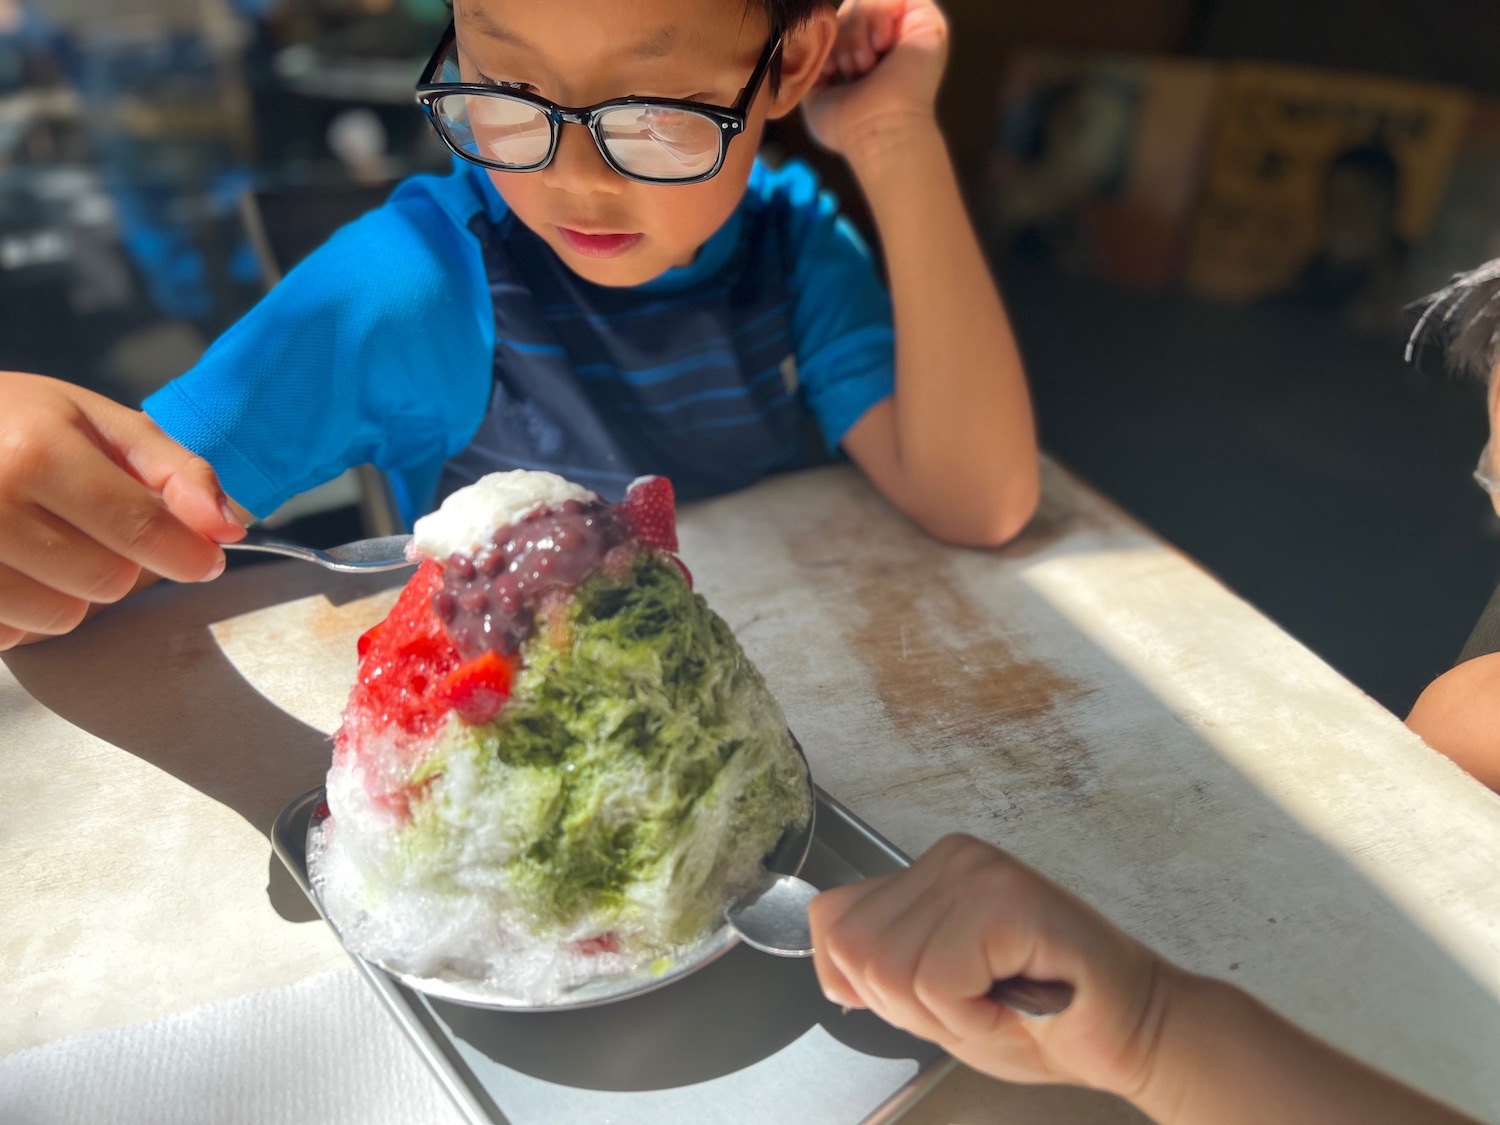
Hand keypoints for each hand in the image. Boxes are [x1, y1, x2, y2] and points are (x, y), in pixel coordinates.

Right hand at [0, 372, 244, 649]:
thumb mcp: (100, 424)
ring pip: (60, 618)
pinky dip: (20, 613)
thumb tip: (230, 529)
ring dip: (67, 592)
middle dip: (116, 560)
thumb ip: (176, 472)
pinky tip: (7, 566)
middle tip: (85, 526)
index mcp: (37, 450)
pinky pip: (10, 636)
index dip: (186, 552)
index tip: (201, 558)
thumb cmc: (16, 424)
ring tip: (39, 544)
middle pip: (108, 581)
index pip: (142, 529)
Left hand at [800, 0, 949, 161]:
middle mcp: (891, 41)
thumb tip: (811, 38)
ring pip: (868, 0)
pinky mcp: (928, 21)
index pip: (841, 21)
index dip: (830, 38)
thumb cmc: (847, 126)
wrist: (875, 132)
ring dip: (858, 32)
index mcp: (868, 55)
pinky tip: (881, 45)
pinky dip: (878, 15)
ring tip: (866, 64)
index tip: (831, 69)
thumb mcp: (816, 92)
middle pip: (852, 7)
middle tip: (854, 70)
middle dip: (844, 37)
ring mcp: (910, 30)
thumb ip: (814, 65)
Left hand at [808, 834, 1169, 1098]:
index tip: (941, 997)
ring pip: (891, 970)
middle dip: (911, 1007)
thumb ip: (880, 971)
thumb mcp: (937, 1001)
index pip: (833, 922)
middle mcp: (950, 857)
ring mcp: (978, 870)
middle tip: (982, 1003)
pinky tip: (1020, 999)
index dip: (867, 986)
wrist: (1137, 1033)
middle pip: (857, 952)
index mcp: (930, 872)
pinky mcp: (1005, 899)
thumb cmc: (1047, 1020)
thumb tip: (831, 972)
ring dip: (948, 1014)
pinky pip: (937, 981)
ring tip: (1004, 998)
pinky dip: (971, 1015)